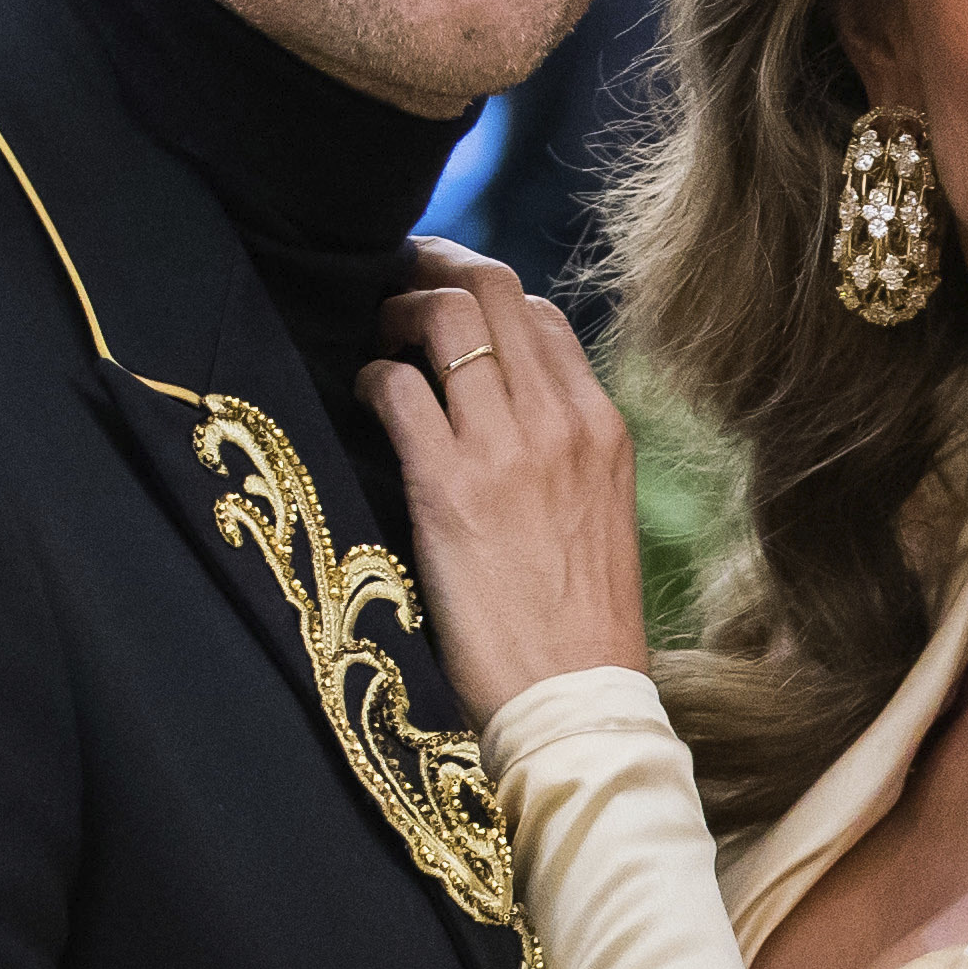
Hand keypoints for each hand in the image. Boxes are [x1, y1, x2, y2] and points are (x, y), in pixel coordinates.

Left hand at [366, 241, 647, 723]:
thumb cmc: (581, 625)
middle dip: (432, 269)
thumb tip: (512, 412)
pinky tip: (364, 395)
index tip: (445, 304)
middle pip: (493, 290)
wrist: (575, 699)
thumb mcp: (600, 515)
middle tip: (392, 285)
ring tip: (375, 337)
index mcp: (603, 428)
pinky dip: (372, 375)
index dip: (483, 294)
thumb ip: (565, 453)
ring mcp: (507, 449)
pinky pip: (398, 387)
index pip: (542, 316)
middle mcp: (561, 422)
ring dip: (395, 311)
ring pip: (445, 317)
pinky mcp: (449, 486)